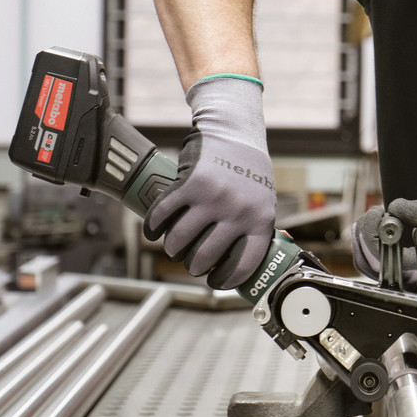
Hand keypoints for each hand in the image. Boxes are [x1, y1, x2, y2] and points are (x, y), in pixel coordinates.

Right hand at [143, 75, 275, 288]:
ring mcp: (213, 198)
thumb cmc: (249, 173)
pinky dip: (154, 227)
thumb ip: (254, 230)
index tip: (214, 283)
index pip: (243, 264)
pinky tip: (153, 232)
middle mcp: (238, 212)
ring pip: (180, 239)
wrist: (235, 134)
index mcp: (259, 220)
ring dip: (172, 249)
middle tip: (190, 265)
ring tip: (173, 249)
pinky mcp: (191, 184)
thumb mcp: (263, 202)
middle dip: (193, 266)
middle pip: (205, 256)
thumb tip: (243, 265)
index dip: (226, 280)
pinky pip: (165, 214)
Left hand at [351, 198, 416, 309]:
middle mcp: (410, 280)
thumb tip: (393, 206)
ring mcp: (407, 280)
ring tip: (374, 218)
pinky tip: (377, 229)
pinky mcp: (408, 275)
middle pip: (367, 264)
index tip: (379, 211)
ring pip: (370, 267)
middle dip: (363, 233)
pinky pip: (380, 266)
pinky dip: (372, 247)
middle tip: (375, 212)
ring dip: (364, 240)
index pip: (379, 255)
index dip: (370, 230)